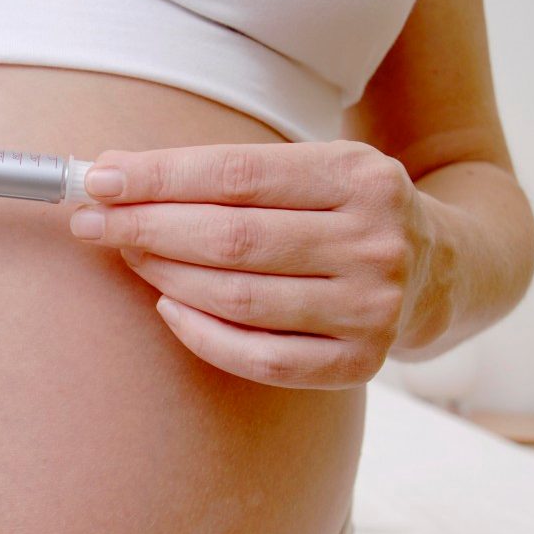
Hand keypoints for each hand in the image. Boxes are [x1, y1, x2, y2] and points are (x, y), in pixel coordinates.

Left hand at [69, 141, 438, 388]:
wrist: (440, 269)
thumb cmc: (343, 212)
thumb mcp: (311, 170)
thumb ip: (225, 172)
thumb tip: (114, 173)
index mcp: (361, 177)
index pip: (239, 174)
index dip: (161, 178)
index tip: (100, 180)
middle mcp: (375, 242)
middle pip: (233, 238)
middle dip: (147, 227)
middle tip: (93, 223)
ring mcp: (373, 309)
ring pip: (239, 299)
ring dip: (164, 277)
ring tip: (126, 256)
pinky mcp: (360, 364)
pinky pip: (260, 359)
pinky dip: (202, 335)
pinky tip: (167, 308)